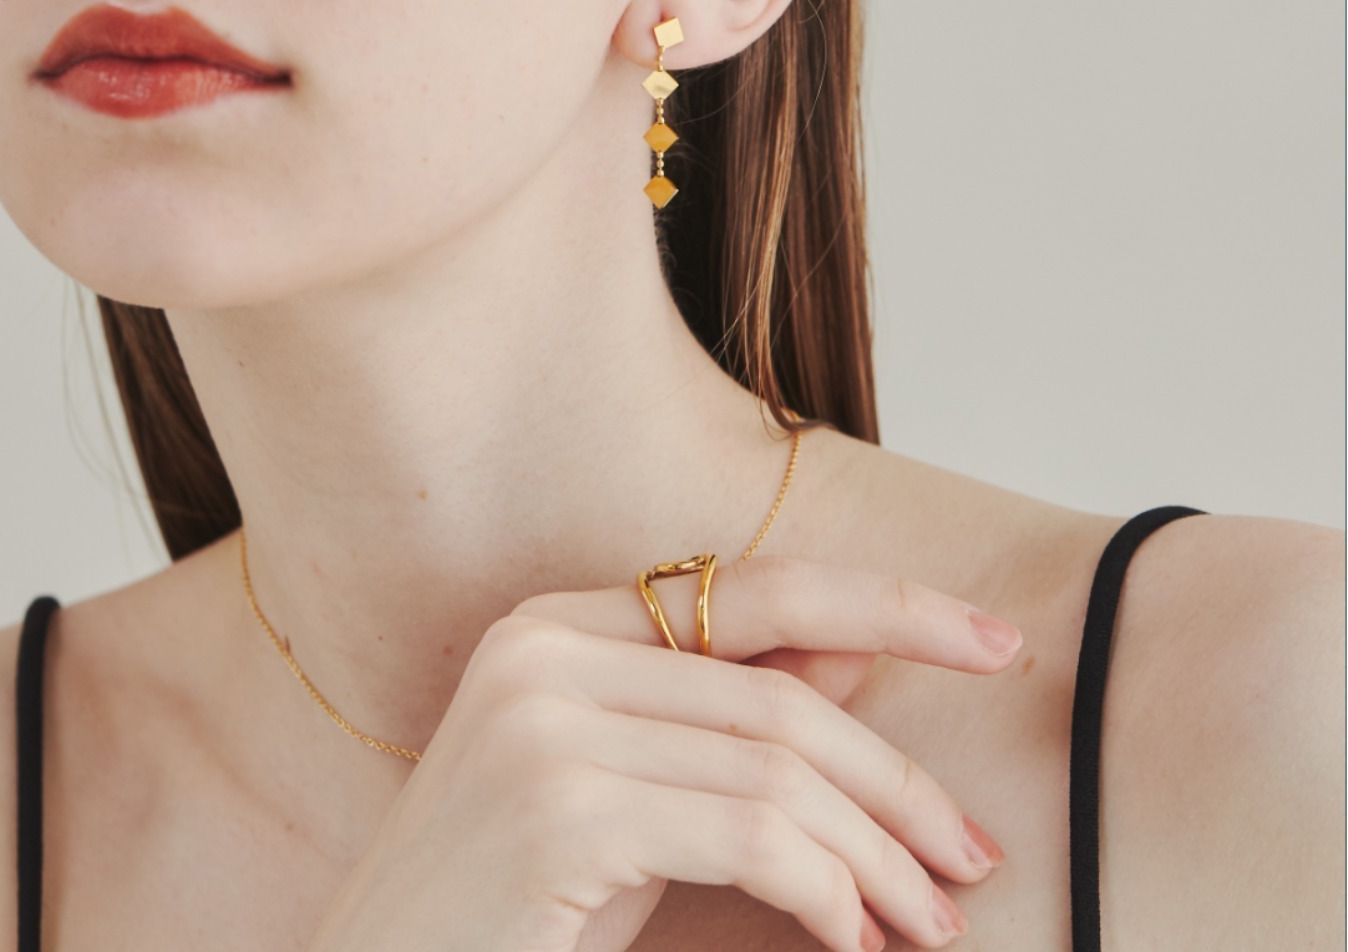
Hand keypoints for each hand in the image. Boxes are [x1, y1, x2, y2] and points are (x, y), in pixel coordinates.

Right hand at [306, 552, 1018, 951]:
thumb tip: (858, 658)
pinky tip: (850, 940)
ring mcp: (543, 720)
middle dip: (898, 780)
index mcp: (558, 626)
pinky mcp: (556, 805)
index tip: (998, 644)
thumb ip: (728, 719)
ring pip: (780, 765)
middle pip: (784, 691)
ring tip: (927, 925)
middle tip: (971, 863)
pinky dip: (827, 890)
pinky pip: (750, 832)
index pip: (763, 587)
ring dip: (877, 856)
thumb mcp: (632, 802)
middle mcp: (545, 647)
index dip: (894, 605)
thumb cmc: (504, 911)